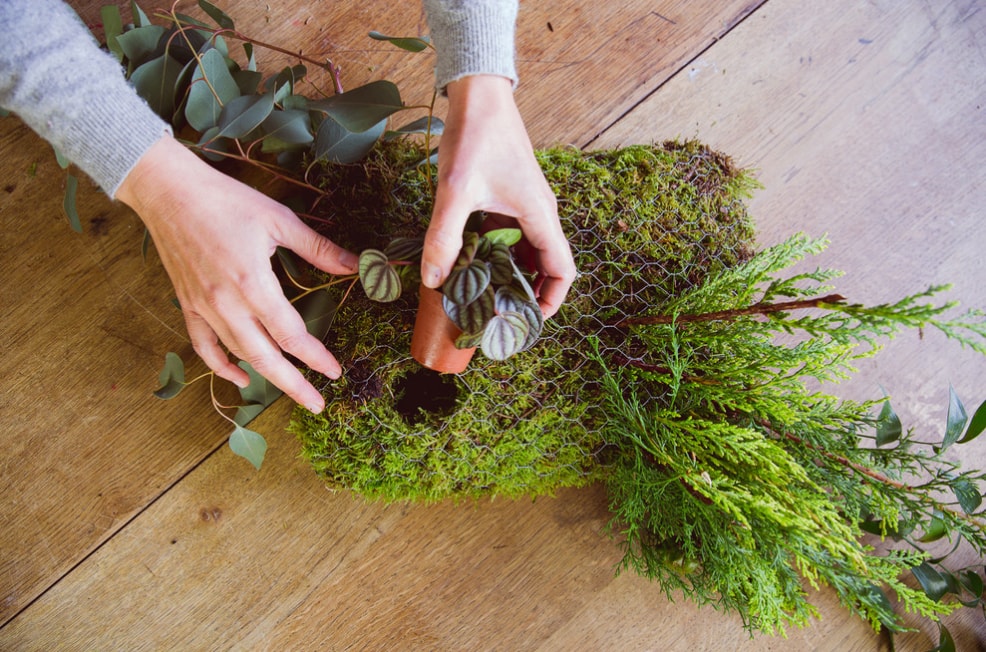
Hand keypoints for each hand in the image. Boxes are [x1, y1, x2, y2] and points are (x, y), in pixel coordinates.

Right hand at [116, 136, 356, 412]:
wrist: (168, 191)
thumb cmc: (226, 200)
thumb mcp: (279, 220)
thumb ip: (319, 249)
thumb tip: (355, 266)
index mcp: (252, 283)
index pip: (290, 334)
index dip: (314, 356)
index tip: (334, 371)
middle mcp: (226, 303)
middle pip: (264, 357)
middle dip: (293, 384)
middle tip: (316, 404)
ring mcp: (203, 307)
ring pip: (236, 355)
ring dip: (264, 376)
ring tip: (289, 389)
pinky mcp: (187, 304)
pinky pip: (202, 346)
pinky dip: (220, 366)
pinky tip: (239, 378)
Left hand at [422, 75, 575, 317]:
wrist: (478, 94)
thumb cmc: (475, 136)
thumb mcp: (455, 190)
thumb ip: (444, 237)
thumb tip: (433, 281)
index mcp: (540, 215)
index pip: (562, 271)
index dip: (550, 302)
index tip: (527, 323)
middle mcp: (539, 213)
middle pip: (545, 267)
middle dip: (526, 295)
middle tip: (497, 317)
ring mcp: (525, 205)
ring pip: (527, 252)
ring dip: (510, 275)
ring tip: (482, 296)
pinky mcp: (509, 197)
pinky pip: (510, 236)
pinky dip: (496, 254)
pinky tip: (470, 263)